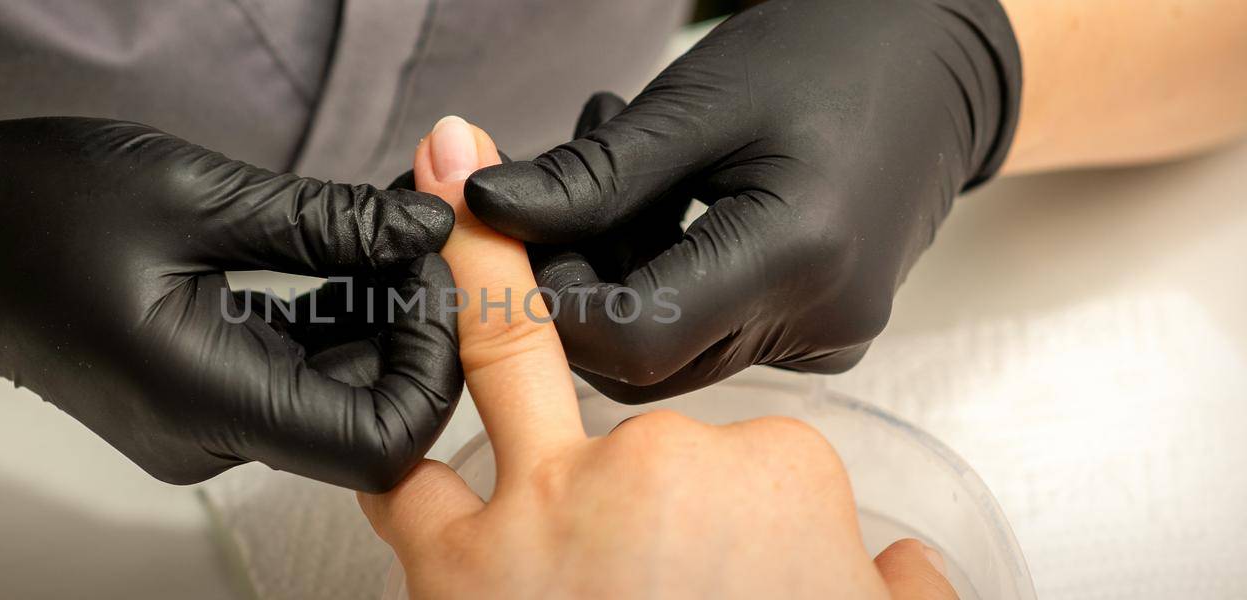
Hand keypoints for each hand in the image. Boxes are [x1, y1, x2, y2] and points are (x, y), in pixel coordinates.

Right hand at [0, 117, 461, 490]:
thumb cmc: (30, 211)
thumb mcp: (196, 196)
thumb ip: (327, 223)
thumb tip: (424, 226)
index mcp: (207, 402)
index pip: (381, 444)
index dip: (434, 363)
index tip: (434, 270)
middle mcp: (208, 435)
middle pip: (366, 419)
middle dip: (415, 328)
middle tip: (419, 234)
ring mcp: (201, 422)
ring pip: (333, 394)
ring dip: (377, 318)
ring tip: (385, 230)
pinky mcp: (194, 395)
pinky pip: (291, 373)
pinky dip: (331, 320)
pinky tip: (347, 252)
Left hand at [464, 0, 1021, 401]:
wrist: (937, 63)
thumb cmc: (828, 56)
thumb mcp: (695, 103)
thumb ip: (590, 175)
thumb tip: (486, 211)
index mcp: (798, 257)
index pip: (633, 340)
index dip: (550, 300)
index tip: (508, 230)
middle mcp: (819, 319)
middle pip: (644, 359)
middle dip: (574, 284)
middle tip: (550, 188)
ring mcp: (825, 336)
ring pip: (669, 350)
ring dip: (613, 274)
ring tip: (613, 167)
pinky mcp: (819, 332)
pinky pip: (710, 332)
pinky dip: (660, 276)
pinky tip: (658, 199)